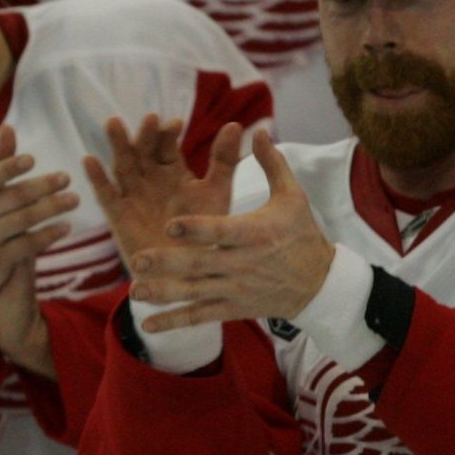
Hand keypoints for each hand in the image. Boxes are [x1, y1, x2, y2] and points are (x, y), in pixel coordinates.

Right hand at [0, 124, 77, 355]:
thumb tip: (9, 128)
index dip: (9, 167)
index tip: (32, 160)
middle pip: (13, 197)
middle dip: (42, 186)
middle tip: (66, 178)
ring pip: (24, 219)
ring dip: (53, 208)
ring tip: (74, 200)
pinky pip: (28, 245)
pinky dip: (49, 235)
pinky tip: (66, 227)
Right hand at [81, 114, 243, 265]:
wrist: (189, 271)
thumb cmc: (206, 232)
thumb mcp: (217, 193)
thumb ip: (223, 161)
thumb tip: (234, 124)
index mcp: (173, 170)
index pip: (167, 145)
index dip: (169, 133)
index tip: (175, 124)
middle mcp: (150, 178)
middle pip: (143, 150)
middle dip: (144, 135)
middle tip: (149, 120)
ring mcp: (132, 194)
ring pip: (122, 165)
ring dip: (117, 145)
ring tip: (114, 123)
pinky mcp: (118, 214)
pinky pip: (106, 194)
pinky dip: (97, 178)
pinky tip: (90, 160)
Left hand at [115, 139, 335, 329]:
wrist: (320, 285)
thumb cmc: (301, 234)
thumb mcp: (292, 197)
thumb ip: (271, 164)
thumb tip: (259, 129)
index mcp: (255, 234)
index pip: (221, 232)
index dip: (197, 229)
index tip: (170, 224)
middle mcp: (242, 264)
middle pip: (201, 264)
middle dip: (169, 263)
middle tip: (138, 258)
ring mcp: (235, 289)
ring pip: (195, 293)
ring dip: (164, 294)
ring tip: (134, 291)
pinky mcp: (232, 308)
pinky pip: (200, 317)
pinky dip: (174, 322)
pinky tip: (148, 325)